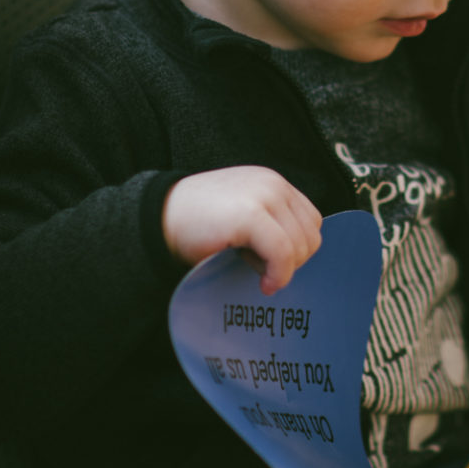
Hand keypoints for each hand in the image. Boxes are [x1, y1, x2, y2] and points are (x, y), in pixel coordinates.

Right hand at [162, 166, 321, 292]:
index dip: (297, 249)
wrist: (157, 218)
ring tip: (253, 269)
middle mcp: (273, 184)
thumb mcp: (241, 215)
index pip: (311, 221)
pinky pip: (284, 254)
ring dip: (283, 269)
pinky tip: (264, 284)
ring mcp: (263, 196)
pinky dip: (279, 275)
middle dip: (291, 262)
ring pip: (301, 246)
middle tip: (261, 270)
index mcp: (272, 183)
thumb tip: (296, 258)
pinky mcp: (251, 214)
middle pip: (311, 235)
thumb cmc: (196, 224)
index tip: (271, 264)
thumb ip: (270, 225)